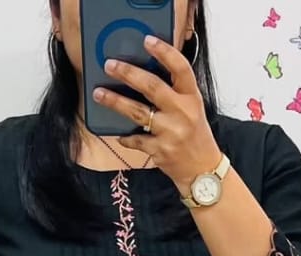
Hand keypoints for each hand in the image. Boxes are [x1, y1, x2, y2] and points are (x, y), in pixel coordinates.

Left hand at [94, 35, 220, 189]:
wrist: (202, 170)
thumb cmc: (194, 135)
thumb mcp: (192, 108)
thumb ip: (174, 92)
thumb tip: (144, 73)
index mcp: (192, 97)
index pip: (180, 69)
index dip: (164, 52)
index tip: (147, 41)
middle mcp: (182, 112)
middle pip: (152, 87)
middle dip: (128, 74)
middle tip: (110, 65)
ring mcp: (171, 132)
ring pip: (138, 112)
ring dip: (116, 102)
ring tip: (99, 94)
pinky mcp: (160, 151)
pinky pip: (136, 140)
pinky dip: (126, 137)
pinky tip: (118, 133)